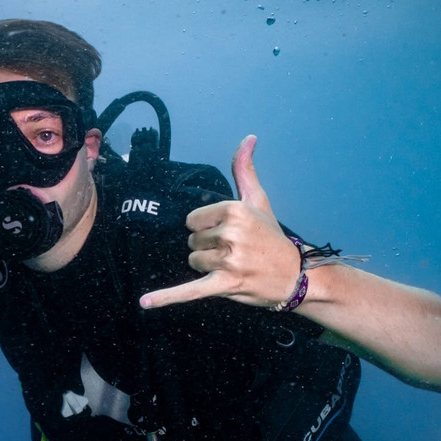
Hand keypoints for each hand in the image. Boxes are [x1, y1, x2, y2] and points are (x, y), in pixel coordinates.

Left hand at [139, 135, 300, 309]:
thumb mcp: (258, 200)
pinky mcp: (226, 283)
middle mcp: (231, 233)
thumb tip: (249, 137)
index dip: (206, 228)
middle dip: (208, 248)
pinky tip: (144, 303)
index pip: (192, 220)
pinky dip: (166, 298)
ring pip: (193, 262)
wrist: (295, 274)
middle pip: (192, 242)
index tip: (229, 233)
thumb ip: (244, 169)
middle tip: (235, 252)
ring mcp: (229, 259)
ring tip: (233, 266)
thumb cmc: (271, 237)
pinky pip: (189, 291)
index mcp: (234, 210)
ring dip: (208, 266)